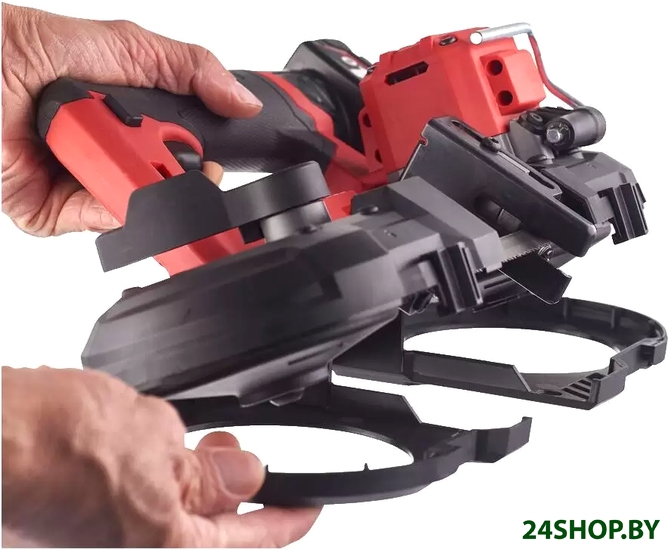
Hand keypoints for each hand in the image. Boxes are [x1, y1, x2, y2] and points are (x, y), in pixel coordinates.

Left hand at [1, 3, 261, 235]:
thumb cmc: (35, 48)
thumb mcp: (132, 49)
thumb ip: (191, 70)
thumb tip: (242, 101)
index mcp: (132, 122)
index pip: (181, 153)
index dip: (201, 162)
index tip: (213, 162)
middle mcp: (111, 154)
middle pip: (161, 186)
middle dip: (174, 178)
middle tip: (173, 160)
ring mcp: (84, 183)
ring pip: (132, 209)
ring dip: (138, 189)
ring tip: (126, 155)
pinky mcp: (54, 208)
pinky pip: (95, 221)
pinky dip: (107, 209)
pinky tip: (107, 178)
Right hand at [1, 366, 320, 546]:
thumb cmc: (55, 443)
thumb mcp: (156, 445)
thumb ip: (206, 471)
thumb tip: (241, 477)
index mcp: (164, 547)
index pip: (247, 538)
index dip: (285, 520)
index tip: (307, 507)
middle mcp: (134, 549)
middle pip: (205, 525)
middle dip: (228, 484)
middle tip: (239, 454)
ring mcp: (104, 535)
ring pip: (168, 508)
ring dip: (190, 472)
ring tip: (195, 437)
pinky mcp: (80, 516)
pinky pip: (136, 498)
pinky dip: (155, 470)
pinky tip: (152, 442)